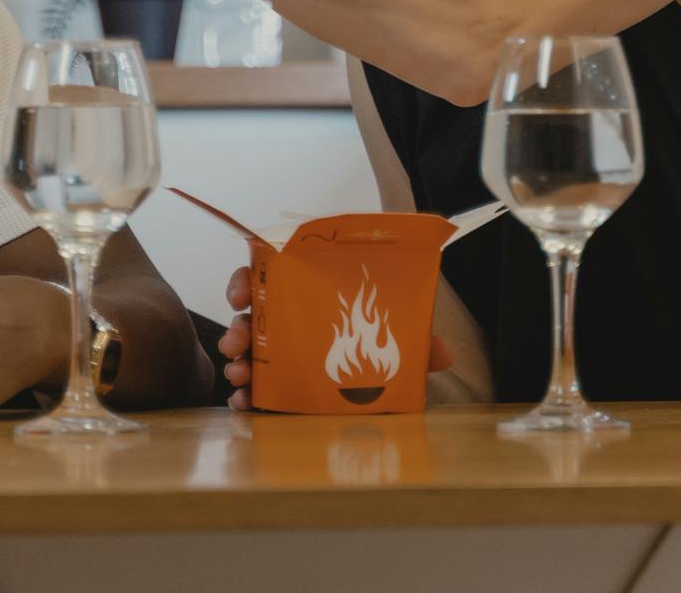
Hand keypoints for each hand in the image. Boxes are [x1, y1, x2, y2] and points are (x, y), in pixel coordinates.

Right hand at [216, 265, 454, 410]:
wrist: (379, 389)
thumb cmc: (383, 346)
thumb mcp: (400, 341)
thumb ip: (417, 343)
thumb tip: (444, 355)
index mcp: (310, 296)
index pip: (270, 276)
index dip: (248, 279)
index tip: (240, 295)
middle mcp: (288, 320)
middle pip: (252, 315)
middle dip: (238, 328)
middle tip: (237, 345)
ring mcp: (279, 353)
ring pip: (247, 350)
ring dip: (237, 361)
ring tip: (239, 376)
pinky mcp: (277, 384)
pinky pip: (253, 385)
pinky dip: (244, 395)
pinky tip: (243, 404)